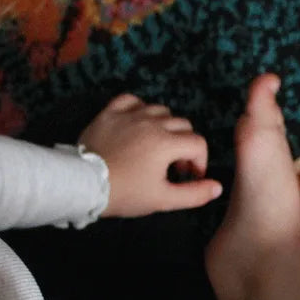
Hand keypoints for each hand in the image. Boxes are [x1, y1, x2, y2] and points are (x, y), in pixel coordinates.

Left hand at [79, 94, 222, 217]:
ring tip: (157, 147)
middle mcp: (152, 122)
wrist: (83, 184)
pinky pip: (132, 100)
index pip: (198, 143)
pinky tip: (138, 124)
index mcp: (167, 143)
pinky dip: (140, 109)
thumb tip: (217, 187)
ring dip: (166, 126)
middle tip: (174, 166)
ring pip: (160, 110)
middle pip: (183, 124)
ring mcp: (130, 114)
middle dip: (185, 145)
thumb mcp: (163, 199)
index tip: (189, 176)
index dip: (199, 162)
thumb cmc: (125, 193)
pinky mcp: (110, 112)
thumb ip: (194, 194)